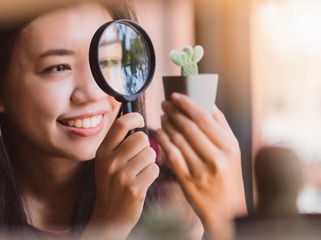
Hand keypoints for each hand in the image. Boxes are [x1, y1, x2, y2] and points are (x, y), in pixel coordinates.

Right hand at [85, 112, 158, 238]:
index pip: (120, 124)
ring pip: (150, 153)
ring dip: (150, 160)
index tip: (140, 121)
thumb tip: (136, 119)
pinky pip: (154, 169)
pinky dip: (152, 173)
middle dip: (146, 145)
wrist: (109, 216)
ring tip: (140, 170)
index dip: (135, 117)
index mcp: (102, 152)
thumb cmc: (112, 184)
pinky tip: (143, 180)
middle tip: (140, 155)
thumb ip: (118, 143)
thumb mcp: (106, 162)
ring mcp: (122, 176)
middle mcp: (110, 162)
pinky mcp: (135, 189)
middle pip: (141, 138)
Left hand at [157, 93, 245, 238]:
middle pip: (189, 127)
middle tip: (164, 104)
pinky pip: (172, 155)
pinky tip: (159, 133)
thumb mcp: (233, 152)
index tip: (175, 96)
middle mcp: (216, 158)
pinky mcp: (187, 180)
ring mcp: (200, 170)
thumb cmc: (229, 177)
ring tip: (162, 116)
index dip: (187, 104)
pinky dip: (164, 141)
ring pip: (178, 140)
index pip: (204, 118)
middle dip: (173, 112)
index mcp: (229, 147)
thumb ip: (222, 127)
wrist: (227, 211)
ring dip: (167, 124)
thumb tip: (209, 104)